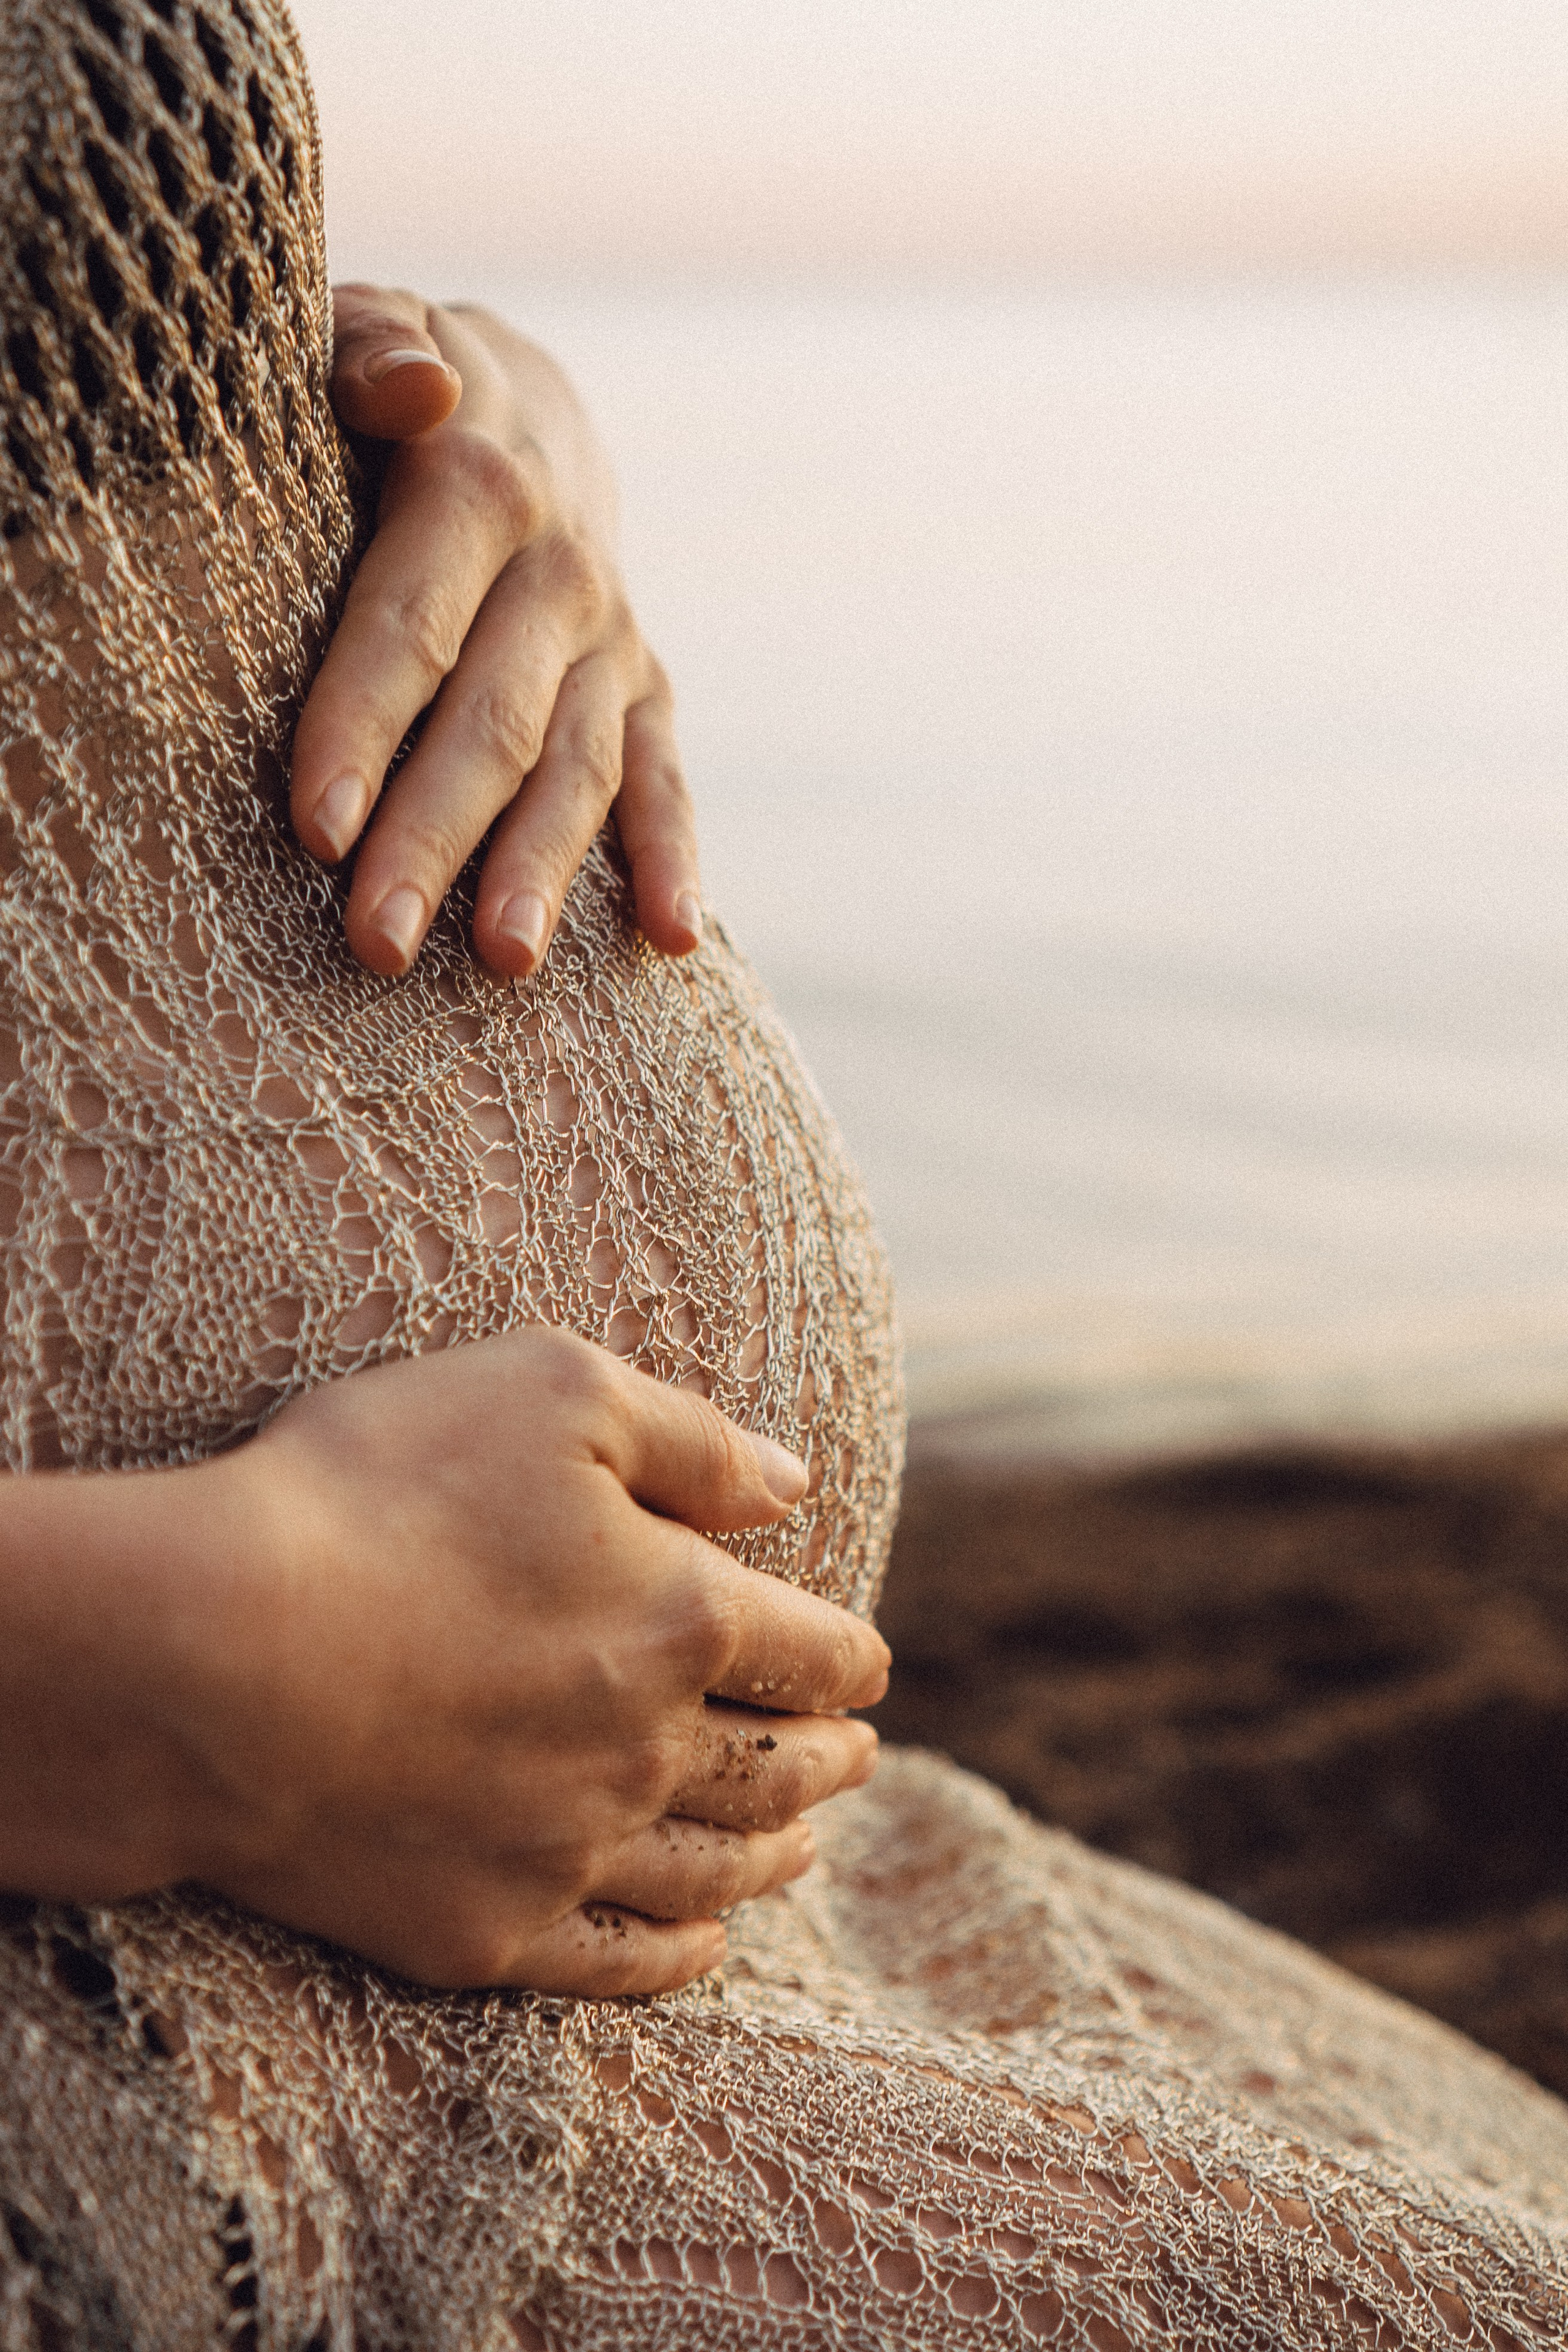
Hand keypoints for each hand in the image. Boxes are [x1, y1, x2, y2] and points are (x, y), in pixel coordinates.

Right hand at [32, 1331, 883, 1993]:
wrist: (209, 1658)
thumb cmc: (376, 1491)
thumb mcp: (550, 1393)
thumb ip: (692, 1439)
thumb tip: (796, 1484)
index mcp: (686, 1615)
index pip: (814, 1649)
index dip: (851, 1656)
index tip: (864, 1664)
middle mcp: (651, 1748)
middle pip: (778, 1767)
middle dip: (828, 1757)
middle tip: (858, 1755)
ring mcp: (568, 1851)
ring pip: (713, 1868)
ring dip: (774, 1854)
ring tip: (805, 1847)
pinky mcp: (482, 1929)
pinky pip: (613, 1961)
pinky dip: (676, 1955)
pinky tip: (702, 1946)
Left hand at [292, 285, 700, 981]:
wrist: (520, 405)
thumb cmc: (386, 387)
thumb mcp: (363, 332)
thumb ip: (370, 349)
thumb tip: (416, 385)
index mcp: (478, 484)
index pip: (413, 622)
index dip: (363, 724)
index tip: (316, 828)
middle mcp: (562, 572)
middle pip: (495, 722)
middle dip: (432, 837)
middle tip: (375, 944)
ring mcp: (612, 639)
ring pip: (577, 769)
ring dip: (539, 869)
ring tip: (501, 966)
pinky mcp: (647, 689)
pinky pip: (666, 780)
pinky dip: (675, 858)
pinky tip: (673, 941)